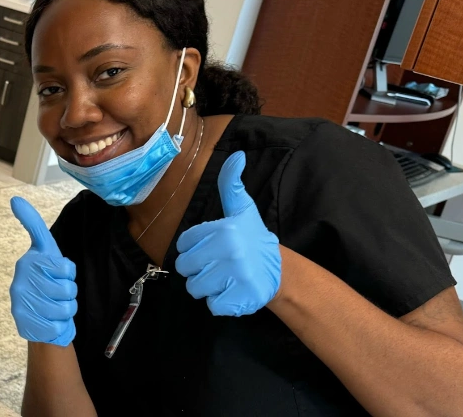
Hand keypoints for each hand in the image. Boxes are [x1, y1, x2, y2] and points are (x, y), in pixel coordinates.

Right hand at [10, 196, 76, 346]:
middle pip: (69, 290)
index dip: (69, 274)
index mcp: (29, 262)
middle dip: (70, 293)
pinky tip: (50, 320)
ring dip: (67, 310)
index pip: (67, 269)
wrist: (35, 312)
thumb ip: (33, 224)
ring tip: (55, 306)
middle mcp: (21, 281)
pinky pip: (57, 326)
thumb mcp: (45, 248)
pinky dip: (59, 325)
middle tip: (59, 293)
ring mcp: (21, 303)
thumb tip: (15, 199)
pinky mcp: (24, 323)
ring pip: (66, 309)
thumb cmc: (45, 276)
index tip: (60, 273)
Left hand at [176, 151, 280, 316]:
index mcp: (224, 230)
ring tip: (224, 277)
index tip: (211, 246)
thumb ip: (231, 184)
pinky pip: (211, 306)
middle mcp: (230, 252)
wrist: (279, 271)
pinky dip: (219, 302)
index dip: (194, 247)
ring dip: (207, 286)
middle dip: (197, 269)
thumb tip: (236, 156)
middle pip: (185, 268)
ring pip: (195, 288)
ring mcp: (236, 278)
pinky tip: (232, 290)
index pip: (183, 244)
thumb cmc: (252, 238)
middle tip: (216, 264)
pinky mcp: (239, 300)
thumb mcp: (242, 209)